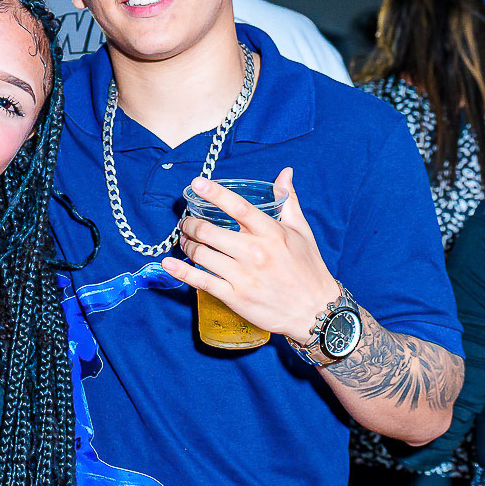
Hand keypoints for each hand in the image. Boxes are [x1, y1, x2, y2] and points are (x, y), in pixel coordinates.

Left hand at [163, 169, 337, 344]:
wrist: (315, 312)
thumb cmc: (308, 270)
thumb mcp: (302, 232)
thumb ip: (288, 201)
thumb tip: (285, 173)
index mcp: (271, 233)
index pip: (238, 207)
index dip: (215, 193)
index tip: (197, 184)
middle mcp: (255, 253)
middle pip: (209, 231)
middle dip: (191, 223)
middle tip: (187, 222)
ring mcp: (243, 276)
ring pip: (201, 254)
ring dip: (186, 244)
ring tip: (184, 240)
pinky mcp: (235, 297)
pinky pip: (200, 281)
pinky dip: (180, 271)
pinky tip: (169, 263)